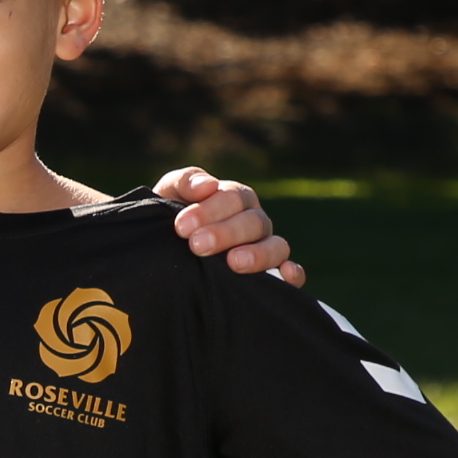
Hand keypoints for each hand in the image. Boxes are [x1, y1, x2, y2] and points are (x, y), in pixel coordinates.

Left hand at [153, 167, 303, 286]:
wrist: (163, 251)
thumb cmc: (169, 218)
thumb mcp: (169, 194)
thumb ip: (185, 182)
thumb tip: (208, 185)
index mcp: (235, 199)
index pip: (233, 198)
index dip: (209, 210)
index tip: (181, 226)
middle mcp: (254, 222)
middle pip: (254, 222)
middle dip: (226, 233)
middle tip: (197, 245)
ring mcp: (266, 248)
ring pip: (277, 246)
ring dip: (259, 254)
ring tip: (234, 262)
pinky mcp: (273, 275)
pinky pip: (294, 274)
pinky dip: (293, 274)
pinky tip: (285, 274)